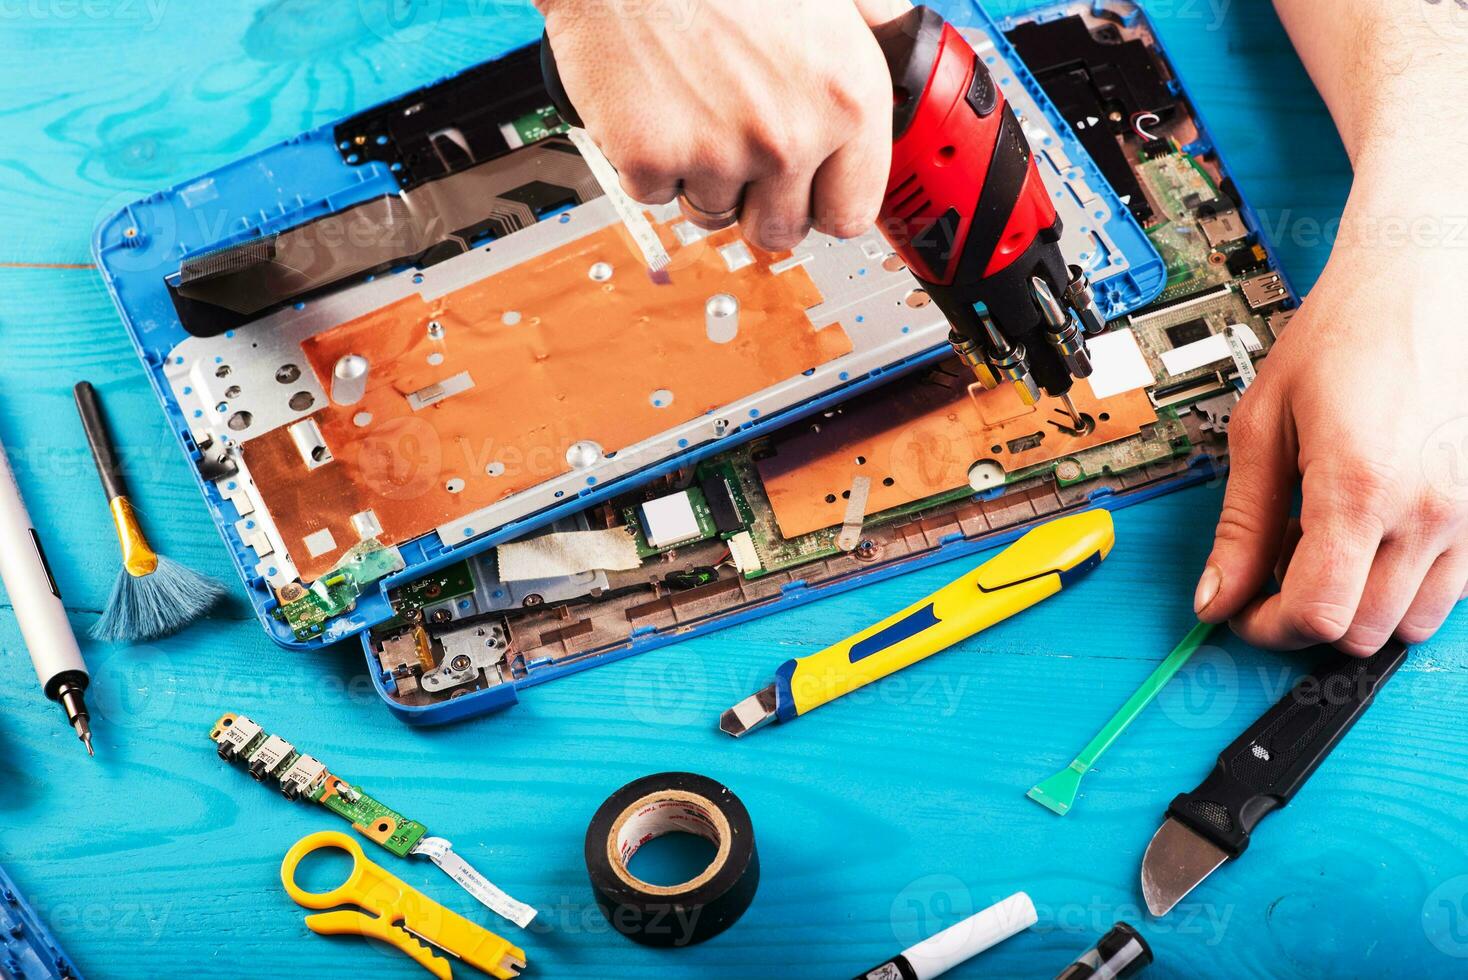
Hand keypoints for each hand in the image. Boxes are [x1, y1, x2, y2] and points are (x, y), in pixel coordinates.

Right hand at [535, 0, 909, 249]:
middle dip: (760, 201)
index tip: (809, 191)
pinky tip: (654, 103)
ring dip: (702, 176)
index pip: (850, 214)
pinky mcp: (650, 157)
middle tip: (740, 150)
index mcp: (847, 99)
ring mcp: (718, 153)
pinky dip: (647, 160)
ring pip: (712, 213)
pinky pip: (654, 194)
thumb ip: (875, 20)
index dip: (823, 202)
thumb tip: (903, 38)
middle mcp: (790, 136)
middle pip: (779, 231)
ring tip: (694, 107)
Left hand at [1195, 185, 1467, 653]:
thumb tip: (1215, 594)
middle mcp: (1428, 510)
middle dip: (1307, 620)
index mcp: (1361, 488)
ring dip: (1359, 607)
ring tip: (1321, 551)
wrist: (1423, 279)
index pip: (1317, 613)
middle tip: (1272, 578)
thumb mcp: (1263, 426)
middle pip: (1363, 629)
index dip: (1268, 626)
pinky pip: (1453, 587)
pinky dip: (1405, 586)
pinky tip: (1369, 539)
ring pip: (1413, 620)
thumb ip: (1241, 524)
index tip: (1243, 610)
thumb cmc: (1343, 335)